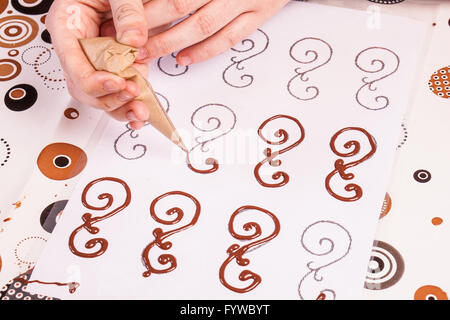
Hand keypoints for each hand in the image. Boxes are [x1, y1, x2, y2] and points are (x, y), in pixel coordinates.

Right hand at [46, 0, 150, 129]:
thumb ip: (126, 11)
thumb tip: (134, 40)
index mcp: (68, 25)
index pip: (72, 63)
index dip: (93, 80)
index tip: (115, 83)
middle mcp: (80, 46)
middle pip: (84, 86)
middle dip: (108, 98)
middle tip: (131, 96)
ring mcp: (98, 58)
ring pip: (101, 94)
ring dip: (120, 107)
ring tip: (139, 112)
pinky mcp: (117, 63)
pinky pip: (120, 89)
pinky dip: (131, 101)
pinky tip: (140, 110)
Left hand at [140, 0, 289, 64]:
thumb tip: (149, 0)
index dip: (145, 5)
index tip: (124, 16)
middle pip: (180, 5)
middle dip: (151, 24)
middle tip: (129, 38)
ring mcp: (245, 0)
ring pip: (203, 26)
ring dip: (172, 41)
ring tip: (149, 53)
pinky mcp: (258, 15)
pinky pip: (228, 38)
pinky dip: (204, 51)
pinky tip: (183, 58)